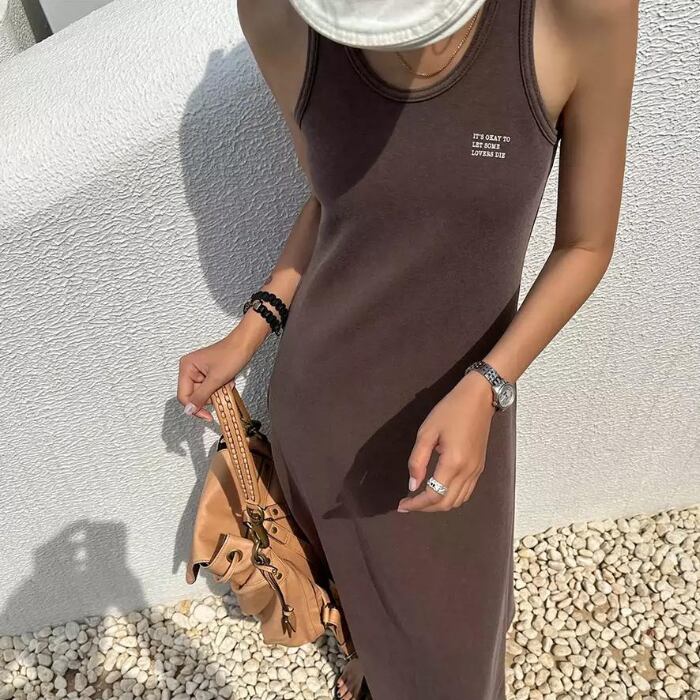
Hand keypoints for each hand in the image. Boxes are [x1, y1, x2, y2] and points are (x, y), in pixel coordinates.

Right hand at [177, 330, 254, 421]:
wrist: (246, 344)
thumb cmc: (232, 353)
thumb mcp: (216, 379)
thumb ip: (201, 396)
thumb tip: (189, 410)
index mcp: (186, 367)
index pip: (184, 396)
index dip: (195, 408)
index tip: (207, 416)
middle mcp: (190, 368)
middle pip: (195, 395)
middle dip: (211, 396)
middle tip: (221, 390)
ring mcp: (199, 371)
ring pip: (205, 393)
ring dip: (217, 392)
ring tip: (226, 383)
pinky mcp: (209, 373)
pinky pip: (212, 388)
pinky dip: (221, 387)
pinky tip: (227, 380)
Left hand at [397, 371, 496, 512]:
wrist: (479, 398)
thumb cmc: (450, 410)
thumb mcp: (427, 431)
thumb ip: (417, 460)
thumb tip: (412, 485)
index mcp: (453, 463)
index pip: (433, 495)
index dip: (416, 504)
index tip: (401, 504)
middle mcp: (468, 472)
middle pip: (446, 504)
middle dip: (425, 508)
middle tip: (408, 503)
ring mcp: (476, 471)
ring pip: (457, 501)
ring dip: (438, 505)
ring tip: (421, 499)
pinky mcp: (480, 468)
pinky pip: (466, 492)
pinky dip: (451, 498)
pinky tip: (438, 491)